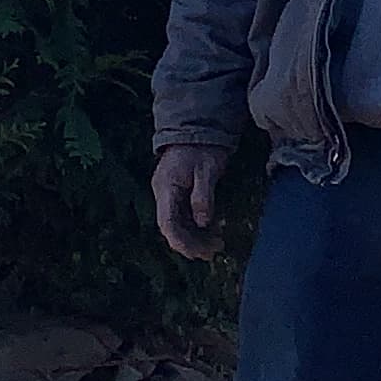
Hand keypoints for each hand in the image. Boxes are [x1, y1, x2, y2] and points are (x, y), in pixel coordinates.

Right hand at [153, 144, 224, 258]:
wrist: (198, 129)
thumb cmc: (203, 147)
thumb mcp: (207, 169)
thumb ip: (203, 196)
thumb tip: (203, 222)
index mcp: (166, 188)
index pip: (168, 223)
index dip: (182, 241)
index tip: (199, 252)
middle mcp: (164, 194)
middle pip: (173, 227)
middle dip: (192, 243)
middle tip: (214, 251)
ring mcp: (169, 195)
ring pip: (179, 224)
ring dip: (196, 237)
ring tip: (217, 245)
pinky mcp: (178, 195)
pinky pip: (184, 217)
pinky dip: (197, 227)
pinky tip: (212, 232)